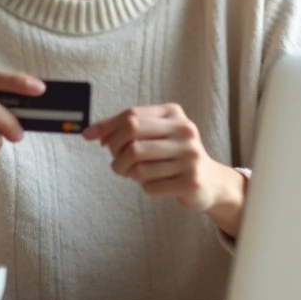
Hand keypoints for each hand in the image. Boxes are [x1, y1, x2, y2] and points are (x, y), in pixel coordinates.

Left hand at [83, 103, 246, 234]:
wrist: (211, 181)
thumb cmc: (174, 155)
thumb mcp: (154, 134)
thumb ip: (124, 129)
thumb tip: (89, 133)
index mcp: (174, 114)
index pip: (131, 115)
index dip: (106, 127)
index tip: (90, 136)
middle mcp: (185, 131)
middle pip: (132, 136)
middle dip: (115, 151)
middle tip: (116, 162)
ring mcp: (190, 156)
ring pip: (138, 164)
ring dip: (128, 172)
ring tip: (135, 173)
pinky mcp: (190, 181)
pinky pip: (149, 185)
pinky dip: (145, 185)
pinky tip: (155, 183)